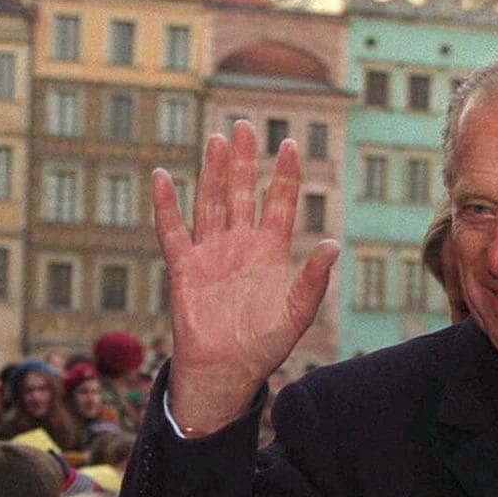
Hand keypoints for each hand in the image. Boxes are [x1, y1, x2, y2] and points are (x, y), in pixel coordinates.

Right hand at [157, 120, 338, 435]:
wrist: (226, 372)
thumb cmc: (264, 346)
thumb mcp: (297, 313)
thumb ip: (313, 279)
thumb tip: (334, 244)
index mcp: (270, 252)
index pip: (278, 203)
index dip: (283, 175)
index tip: (289, 144)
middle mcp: (239, 245)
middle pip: (241, 192)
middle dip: (243, 160)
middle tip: (244, 124)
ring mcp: (211, 253)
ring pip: (210, 203)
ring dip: (212, 172)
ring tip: (216, 139)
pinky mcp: (184, 268)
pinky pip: (173, 231)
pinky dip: (167, 205)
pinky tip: (163, 176)